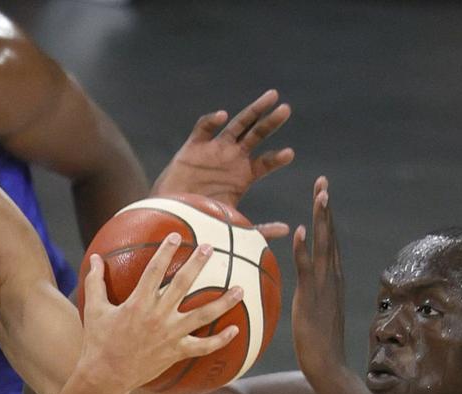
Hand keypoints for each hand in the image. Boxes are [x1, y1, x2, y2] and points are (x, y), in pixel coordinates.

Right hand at [80, 233, 243, 393]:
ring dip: (223, 302)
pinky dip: (221, 340)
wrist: (106, 376)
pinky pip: (203, 346)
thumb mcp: (93, 309)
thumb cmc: (98, 341)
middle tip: (209, 248)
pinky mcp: (177, 351)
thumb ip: (95, 282)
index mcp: (138, 303)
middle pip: (183, 285)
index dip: (165, 251)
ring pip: (203, 316)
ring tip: (240, 289)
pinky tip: (235, 330)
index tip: (176, 236)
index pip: (154, 270)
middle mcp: (158, 316)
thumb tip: (95, 258)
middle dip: (197, 264)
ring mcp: (170, 335)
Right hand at [152, 89, 294, 238]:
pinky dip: (212, 120)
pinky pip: (203, 128)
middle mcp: (232, 158)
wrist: (172, 218)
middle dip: (272, 122)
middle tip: (286, 110)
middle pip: (257, 135)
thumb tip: (288, 229)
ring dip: (254, 111)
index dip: (277, 158)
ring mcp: (214, 150)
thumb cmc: (202, 222)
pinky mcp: (193, 147)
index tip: (289, 154)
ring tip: (272, 96)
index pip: (266, 162)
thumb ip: (260, 229)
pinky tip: (223, 116)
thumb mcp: (235, 226)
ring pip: (237, 125)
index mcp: (244, 175)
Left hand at [291, 177, 344, 376]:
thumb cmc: (318, 342)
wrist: (327, 364)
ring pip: (324, 245)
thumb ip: (312, 292)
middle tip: (322, 180)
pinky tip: (302, 230)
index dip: (327, 215)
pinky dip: (305, 249)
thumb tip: (305, 284)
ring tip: (319, 194)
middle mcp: (332, 276)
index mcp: (332, 277)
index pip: (330, 239)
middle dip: (325, 206)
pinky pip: (307, 268)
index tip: (322, 192)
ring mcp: (324, 286)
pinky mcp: (312, 297)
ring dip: (321, 219)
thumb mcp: (314, 310)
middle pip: (330, 234)